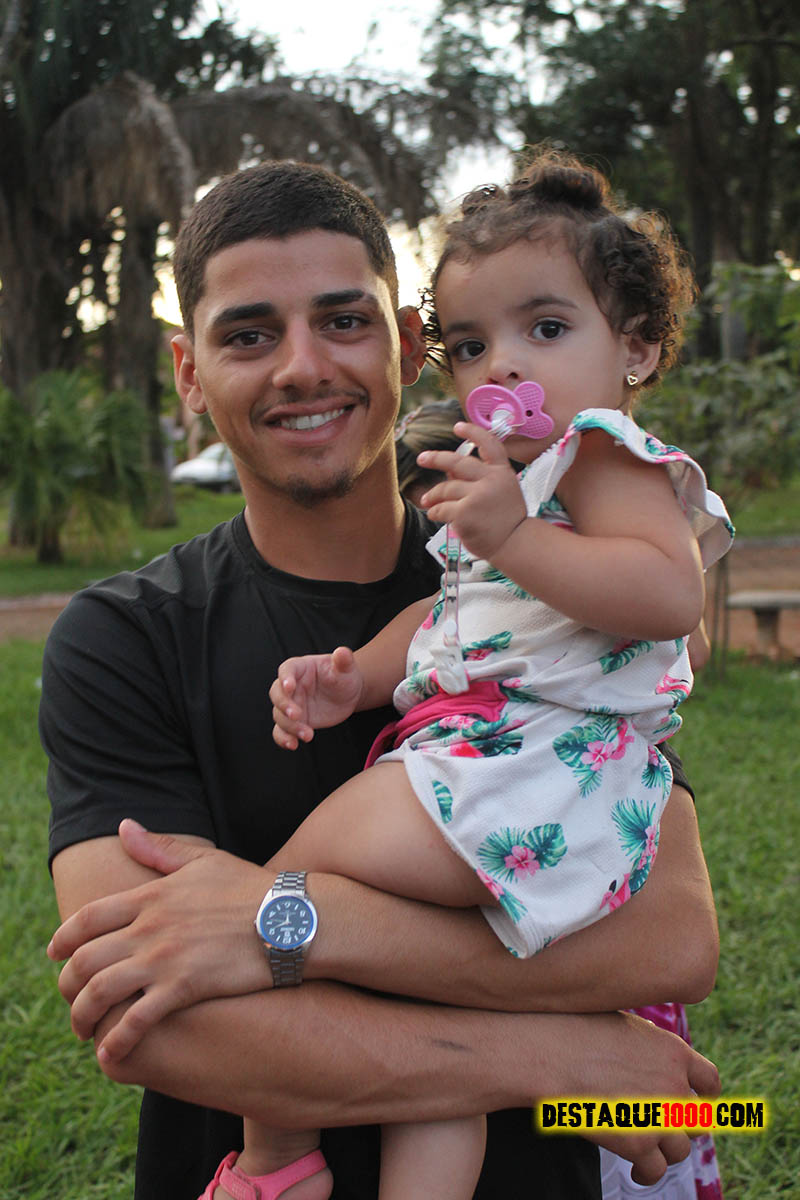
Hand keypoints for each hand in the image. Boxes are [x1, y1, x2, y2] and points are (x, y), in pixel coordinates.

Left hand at [47, 820, 271, 1060]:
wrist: (290, 917)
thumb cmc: (251, 887)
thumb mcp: (203, 860)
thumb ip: (159, 847)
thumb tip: (124, 826)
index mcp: (150, 896)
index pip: (87, 919)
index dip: (62, 939)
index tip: (55, 954)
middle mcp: (150, 927)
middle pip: (84, 959)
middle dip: (66, 985)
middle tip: (69, 999)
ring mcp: (165, 958)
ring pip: (100, 991)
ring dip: (82, 1016)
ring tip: (84, 1030)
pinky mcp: (185, 987)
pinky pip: (136, 1019)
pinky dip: (116, 1040)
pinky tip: (110, 1054)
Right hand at [270, 645, 363, 748]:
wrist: (348, 695)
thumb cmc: (344, 676)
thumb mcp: (346, 669)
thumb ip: (343, 661)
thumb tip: (342, 652)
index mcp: (300, 668)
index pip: (286, 670)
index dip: (285, 678)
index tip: (290, 687)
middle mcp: (291, 686)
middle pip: (277, 694)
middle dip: (284, 705)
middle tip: (297, 715)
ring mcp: (291, 704)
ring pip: (279, 715)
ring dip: (289, 726)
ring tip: (308, 735)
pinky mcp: (295, 721)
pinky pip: (282, 731)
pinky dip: (283, 739)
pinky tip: (293, 745)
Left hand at [417, 422, 526, 560]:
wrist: (515, 544)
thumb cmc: (506, 521)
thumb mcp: (501, 492)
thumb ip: (479, 478)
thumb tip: (449, 467)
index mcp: (502, 472)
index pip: (489, 444)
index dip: (473, 433)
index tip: (458, 427)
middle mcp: (491, 480)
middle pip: (457, 462)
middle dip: (436, 458)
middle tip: (422, 458)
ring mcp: (478, 495)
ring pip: (446, 489)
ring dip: (433, 496)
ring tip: (427, 502)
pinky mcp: (465, 512)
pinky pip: (441, 508)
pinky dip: (435, 512)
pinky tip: (435, 515)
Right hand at [559, 1010, 719, 1185]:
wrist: (551, 1055)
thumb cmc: (577, 1031)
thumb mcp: (625, 1024)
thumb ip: (649, 1044)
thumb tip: (653, 1051)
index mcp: (675, 1052)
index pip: (710, 1081)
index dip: (705, 1096)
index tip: (698, 1104)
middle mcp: (675, 1086)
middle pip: (697, 1120)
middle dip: (681, 1125)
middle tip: (661, 1126)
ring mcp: (660, 1118)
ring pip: (680, 1149)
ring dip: (664, 1150)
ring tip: (646, 1149)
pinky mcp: (638, 1145)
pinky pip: (656, 1170)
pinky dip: (647, 1174)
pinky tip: (637, 1172)